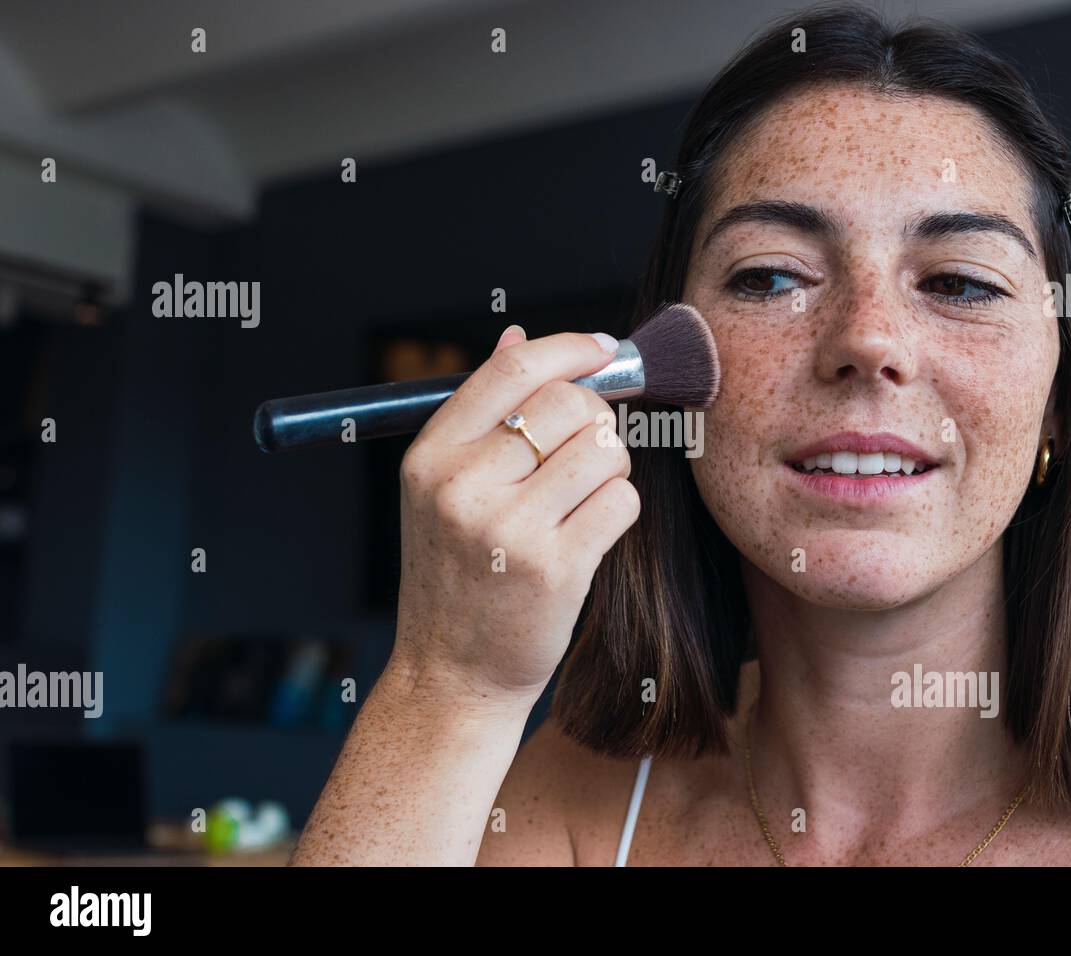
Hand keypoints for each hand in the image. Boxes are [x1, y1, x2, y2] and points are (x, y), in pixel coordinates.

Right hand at [388, 324, 639, 707]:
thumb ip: (480, 412)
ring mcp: (510, 528)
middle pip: (571, 404)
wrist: (451, 675)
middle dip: (596, 419)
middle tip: (586, 450)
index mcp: (431, 456)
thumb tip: (517, 334)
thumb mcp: (441, 490)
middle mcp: (463, 486)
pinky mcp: (556, 568)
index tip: (605, 349)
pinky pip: (622, 501)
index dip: (573, 347)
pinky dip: (620, 510)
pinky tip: (591, 532)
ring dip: (611, 468)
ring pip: (605, 450)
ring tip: (581, 499)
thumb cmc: (456, 576)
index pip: (514, 367)